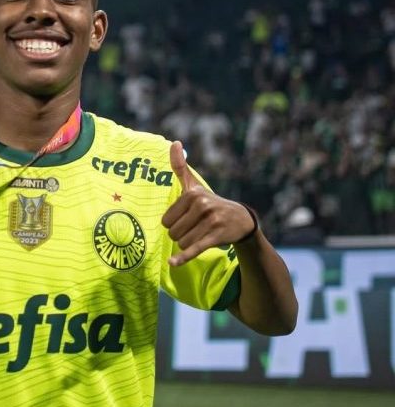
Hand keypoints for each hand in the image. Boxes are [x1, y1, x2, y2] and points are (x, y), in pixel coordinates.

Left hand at [161, 141, 254, 266]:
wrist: (241, 220)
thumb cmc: (210, 203)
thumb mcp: (195, 185)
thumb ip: (180, 167)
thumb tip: (174, 142)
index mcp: (193, 195)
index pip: (165, 221)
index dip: (174, 224)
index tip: (187, 220)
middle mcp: (202, 206)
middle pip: (172, 233)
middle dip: (180, 235)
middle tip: (195, 229)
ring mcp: (211, 222)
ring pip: (181, 243)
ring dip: (187, 245)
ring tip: (201, 235)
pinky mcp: (217, 237)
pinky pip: (194, 249)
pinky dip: (183, 258)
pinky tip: (172, 264)